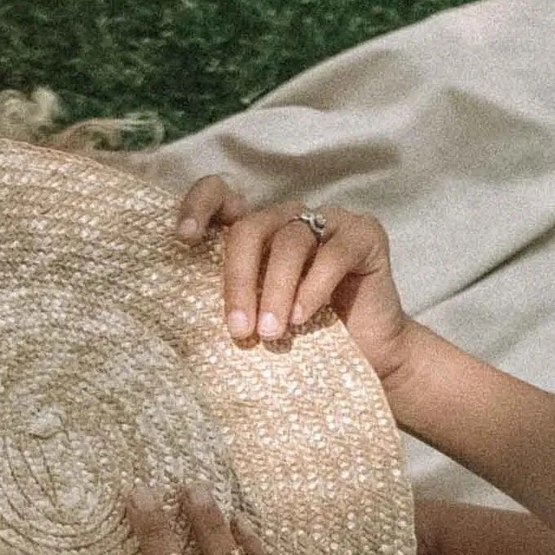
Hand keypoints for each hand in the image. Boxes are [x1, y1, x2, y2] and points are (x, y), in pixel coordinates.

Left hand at [173, 173, 413, 385]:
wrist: (371, 357)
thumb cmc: (306, 341)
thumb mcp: (259, 319)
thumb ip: (234, 301)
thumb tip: (184, 312)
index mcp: (259, 232)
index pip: (222, 196)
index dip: (199, 206)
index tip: (183, 238)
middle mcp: (290, 218)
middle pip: (251, 228)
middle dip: (238, 280)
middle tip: (238, 329)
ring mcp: (329, 220)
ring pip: (289, 242)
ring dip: (275, 292)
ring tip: (270, 334)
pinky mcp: (364, 233)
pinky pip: (333, 253)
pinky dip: (313, 288)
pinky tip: (302, 318)